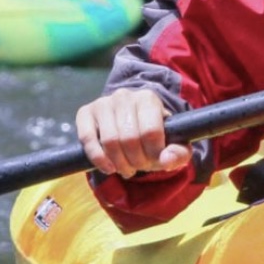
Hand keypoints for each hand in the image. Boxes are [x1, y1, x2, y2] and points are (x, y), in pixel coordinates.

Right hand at [76, 88, 191, 177]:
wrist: (131, 124)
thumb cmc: (154, 136)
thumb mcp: (173, 144)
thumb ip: (178, 153)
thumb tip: (166, 161)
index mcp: (148, 98)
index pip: (151, 132)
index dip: (153, 154)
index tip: (155, 161)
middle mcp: (124, 95)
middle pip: (129, 139)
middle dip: (136, 161)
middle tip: (139, 167)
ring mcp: (103, 102)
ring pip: (109, 141)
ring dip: (118, 164)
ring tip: (126, 168)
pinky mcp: (85, 112)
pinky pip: (87, 139)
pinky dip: (98, 158)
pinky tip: (108, 167)